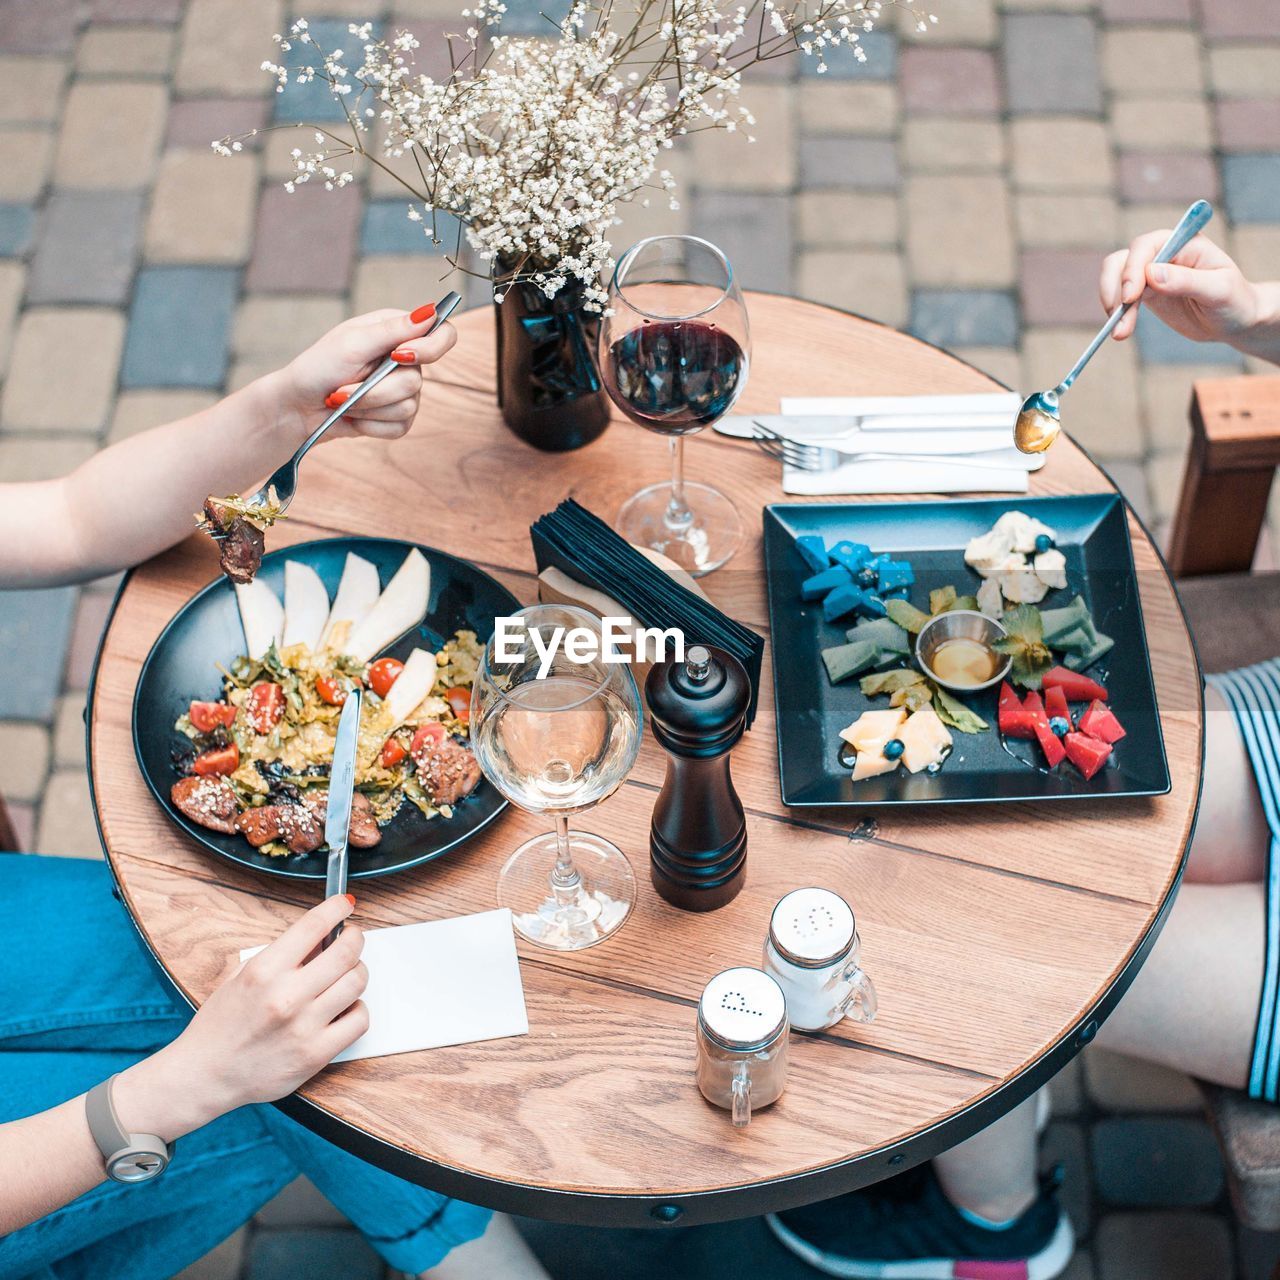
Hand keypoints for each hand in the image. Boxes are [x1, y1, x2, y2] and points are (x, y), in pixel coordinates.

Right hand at [112, 895, 367, 1141]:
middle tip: (352, 939)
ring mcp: (303, 1027)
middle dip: (355, 938)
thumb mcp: (241, 976)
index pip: (314, 925)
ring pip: (356, 983)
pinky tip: (344, 1008)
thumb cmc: (221, 1026)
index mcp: (264, 971)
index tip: (344, 905)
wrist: (204, 1076)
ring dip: (357, 972)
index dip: (336, 908)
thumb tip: (322, 938)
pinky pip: (359, 1020)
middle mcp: (286, 996)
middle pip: (346, 952)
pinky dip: (358, 1009)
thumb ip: (281, 956)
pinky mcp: (316, 1054)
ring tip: (346, 974)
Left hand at [276, 304, 457, 441]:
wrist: (298, 406)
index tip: (399, 357)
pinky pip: (399, 427)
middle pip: (416, 381)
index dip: (431, 348)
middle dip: (375, 390)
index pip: (442, 334)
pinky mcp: (396, 418)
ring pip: (407, 406)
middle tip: (344, 387)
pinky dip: (370, 425)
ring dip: (367, 408)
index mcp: (397, 331)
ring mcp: (402, 391)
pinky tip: (352, 417)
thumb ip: (392, 330)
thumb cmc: (317, 367)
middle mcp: (404, 359)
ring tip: (343, 401)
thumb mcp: (353, 342)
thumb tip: (430, 312)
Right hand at [1099, 231, 1263, 345]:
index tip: (1130, 297)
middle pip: (1122, 260)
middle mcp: (1164, 252)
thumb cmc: (1235, 301)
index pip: (1146, 246)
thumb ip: (1186, 280)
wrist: (1234, 321)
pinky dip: (1117, 315)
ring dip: (1112, 305)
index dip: (1133, 269)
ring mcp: (1151, 273)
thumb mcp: (1218, 290)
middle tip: (1117, 318)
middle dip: (1115, 289)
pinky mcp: (1145, 293)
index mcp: (1184, 242)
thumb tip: (1151, 274)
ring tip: (1119, 333)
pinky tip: (1121, 331)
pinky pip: (1120, 299)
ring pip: (1115, 279)